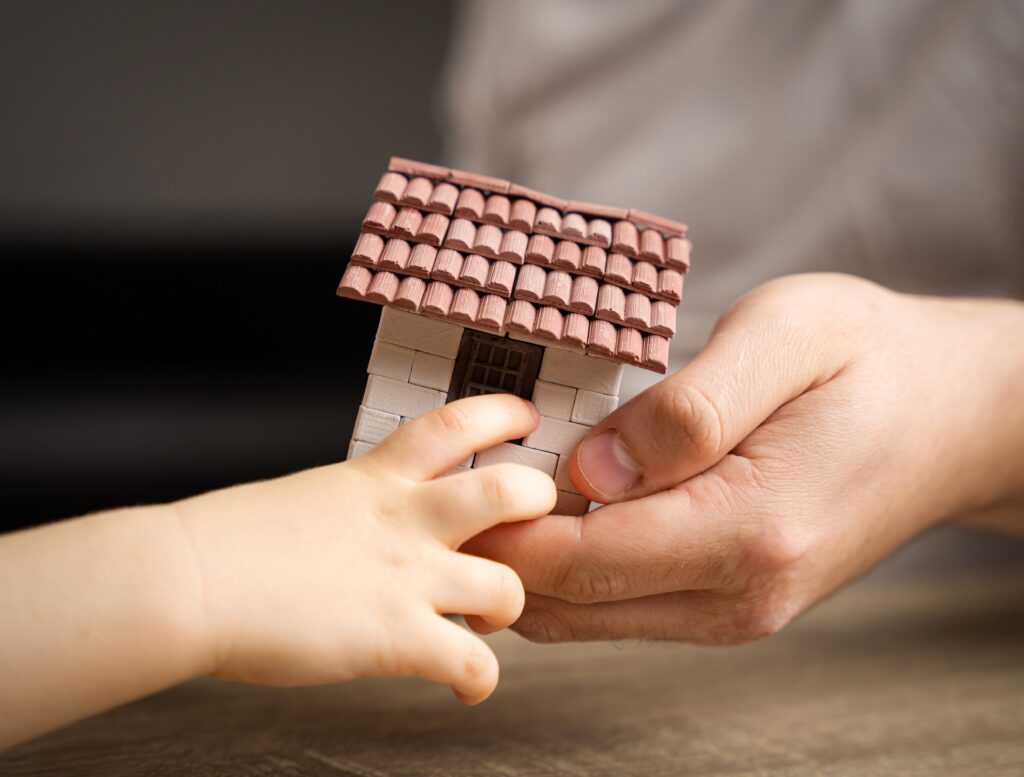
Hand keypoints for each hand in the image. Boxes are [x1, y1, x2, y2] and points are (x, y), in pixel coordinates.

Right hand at [176, 394, 554, 702]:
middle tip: (533, 525)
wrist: (191, 580)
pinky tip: (466, 683)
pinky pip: (472, 663)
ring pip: (509, 585)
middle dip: (539, 507)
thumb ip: (361, 504)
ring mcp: (405, 576)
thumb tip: (378, 521)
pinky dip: (479, 679)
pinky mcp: (395, 636)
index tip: (525, 416)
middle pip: (510, 491)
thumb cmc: (233, 540)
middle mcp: (404, 519)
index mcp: (377, 477)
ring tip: (485, 618)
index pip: (456, 424)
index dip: (501, 414)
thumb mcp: (312, 496)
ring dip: (512, 605)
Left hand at [463, 274, 1023, 643]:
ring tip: (496, 495)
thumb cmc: (869, 359)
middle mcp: (739, 594)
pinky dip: (573, 570)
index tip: (450, 483)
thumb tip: (589, 471)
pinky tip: (560, 511)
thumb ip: (686, 410)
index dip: (500, 530)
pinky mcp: (733, 600)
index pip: (580, 561)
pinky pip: (623, 605)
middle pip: (571, 604)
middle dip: (499, 555)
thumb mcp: (785, 337)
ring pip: (590, 616)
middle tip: (452, 489)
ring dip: (530, 567)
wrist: (953, 413)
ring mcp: (737, 608)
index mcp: (749, 531)